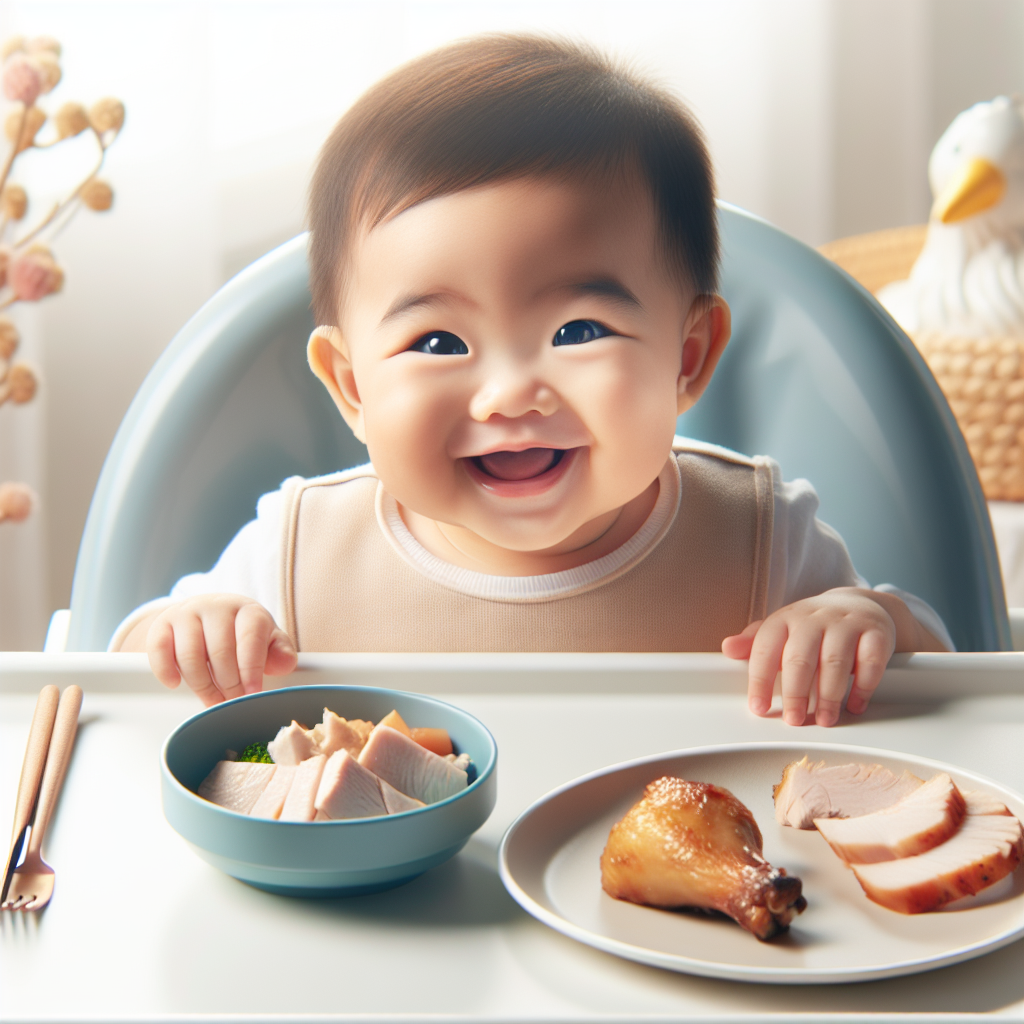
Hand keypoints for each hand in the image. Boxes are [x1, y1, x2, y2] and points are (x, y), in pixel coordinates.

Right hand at [145, 595, 296, 705]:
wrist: (210, 614)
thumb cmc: (242, 633)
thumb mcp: (267, 639)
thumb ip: (280, 652)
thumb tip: (284, 664)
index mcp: (247, 610)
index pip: (250, 638)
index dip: (251, 669)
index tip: (252, 693)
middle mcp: (216, 606)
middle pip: (220, 652)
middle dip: (228, 685)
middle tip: (232, 703)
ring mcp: (187, 613)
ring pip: (190, 655)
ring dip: (202, 686)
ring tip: (212, 700)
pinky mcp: (162, 624)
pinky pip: (159, 650)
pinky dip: (166, 671)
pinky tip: (175, 684)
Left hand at [722, 588, 899, 726]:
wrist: (859, 605)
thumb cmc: (813, 626)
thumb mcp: (782, 630)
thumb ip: (754, 643)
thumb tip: (727, 648)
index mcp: (786, 619)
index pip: (766, 649)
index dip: (760, 680)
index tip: (759, 708)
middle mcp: (814, 619)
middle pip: (800, 658)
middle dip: (795, 693)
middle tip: (793, 719)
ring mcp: (846, 625)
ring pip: (835, 663)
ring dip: (828, 696)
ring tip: (823, 719)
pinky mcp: (876, 633)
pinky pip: (870, 662)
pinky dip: (862, 688)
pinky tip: (854, 705)